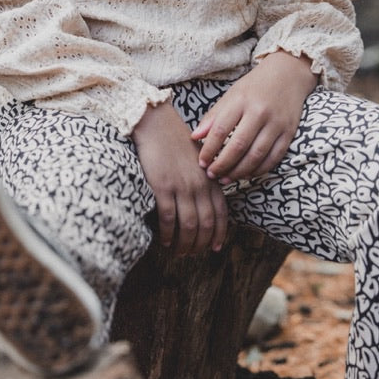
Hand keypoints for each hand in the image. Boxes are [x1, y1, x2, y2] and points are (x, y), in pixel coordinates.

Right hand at [132, 101, 228, 254]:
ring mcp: (183, 187)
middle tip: (192, 254)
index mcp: (210, 179)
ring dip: (184, 244)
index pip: (221, 214)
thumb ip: (204, 180)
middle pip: (206, 224)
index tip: (216, 247)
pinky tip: (164, 240)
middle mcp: (200, 185)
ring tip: (178, 251)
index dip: (219, 234)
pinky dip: (168, 234)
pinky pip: (169, 218)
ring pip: (189, 226)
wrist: (157, 124)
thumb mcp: (198, 160)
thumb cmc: (176, 141)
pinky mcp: (164, 187)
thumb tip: (203, 202)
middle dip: (201, 244)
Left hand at [191, 51, 317, 183]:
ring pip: (256, 156)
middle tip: (211, 174)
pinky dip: (259, 170)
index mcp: (241, 101)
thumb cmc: (255, 86)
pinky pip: (273, 158)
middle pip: (238, 146)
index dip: (209, 150)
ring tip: (226, 178)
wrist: (288, 74)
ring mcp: (276, 123)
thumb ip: (213, 117)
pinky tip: (247, 174)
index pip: (220, 130)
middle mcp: (260, 112)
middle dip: (222, 165)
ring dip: (239, 172)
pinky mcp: (289, 132)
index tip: (201, 162)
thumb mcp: (231, 95)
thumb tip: (195, 138)